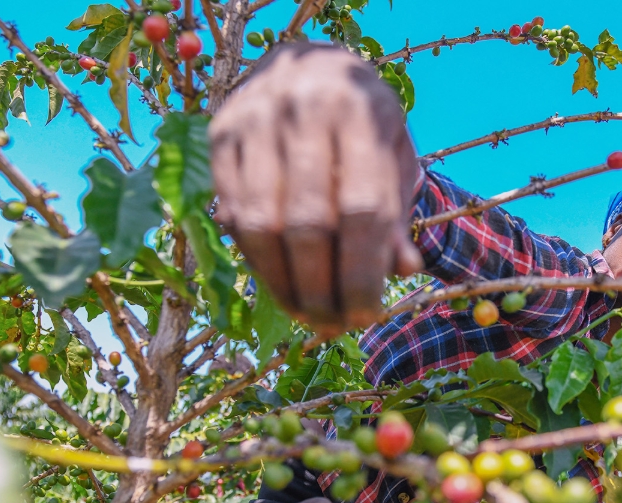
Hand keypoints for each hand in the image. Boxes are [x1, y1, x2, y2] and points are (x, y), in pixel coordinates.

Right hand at [210, 43, 422, 334]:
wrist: (307, 59)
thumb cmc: (361, 120)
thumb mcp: (393, 155)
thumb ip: (396, 210)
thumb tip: (402, 270)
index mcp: (360, 111)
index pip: (361, 209)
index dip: (361, 273)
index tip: (366, 316)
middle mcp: (303, 108)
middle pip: (309, 223)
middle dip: (322, 288)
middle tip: (334, 325)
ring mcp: (253, 120)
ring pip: (262, 224)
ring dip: (284, 285)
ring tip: (306, 315)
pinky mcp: (219, 136)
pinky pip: (232, 214)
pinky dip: (256, 260)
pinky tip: (279, 283)